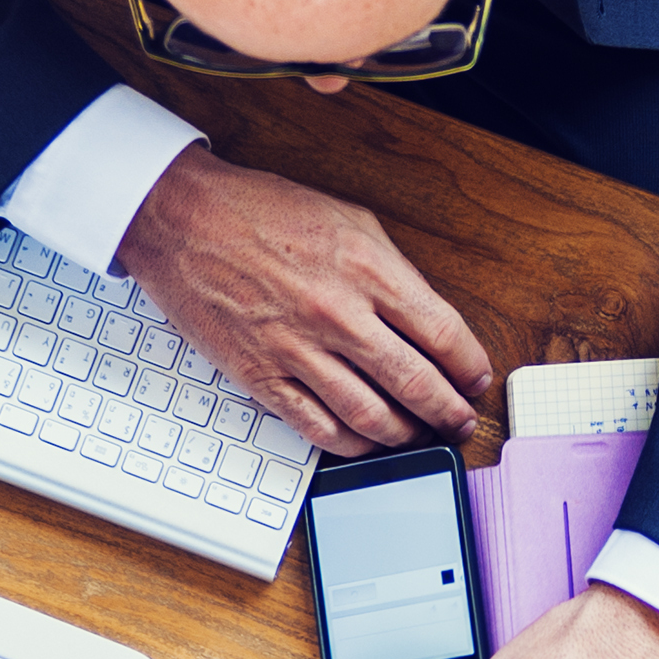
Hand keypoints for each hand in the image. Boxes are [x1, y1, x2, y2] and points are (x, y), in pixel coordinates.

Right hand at [118, 146, 487, 453]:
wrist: (183, 221)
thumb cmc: (261, 214)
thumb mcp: (348, 221)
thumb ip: (392, 272)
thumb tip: (427, 322)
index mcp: (367, 269)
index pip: (442, 333)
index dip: (469, 366)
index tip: (476, 380)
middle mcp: (337, 314)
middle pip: (415, 384)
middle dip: (449, 412)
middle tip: (460, 423)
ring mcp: (298, 350)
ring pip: (371, 417)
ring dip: (405, 436)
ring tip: (419, 437)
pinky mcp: (262, 377)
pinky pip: (318, 429)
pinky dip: (351, 444)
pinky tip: (366, 442)